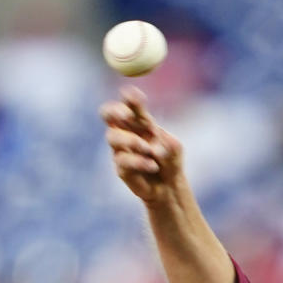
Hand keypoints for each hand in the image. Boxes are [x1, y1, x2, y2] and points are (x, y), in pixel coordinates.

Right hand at [100, 87, 182, 204]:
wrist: (169, 186)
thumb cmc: (170, 161)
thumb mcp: (175, 148)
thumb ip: (168, 141)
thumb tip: (154, 143)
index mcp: (138, 121)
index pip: (128, 104)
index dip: (128, 97)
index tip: (134, 95)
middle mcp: (125, 132)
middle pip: (107, 113)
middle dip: (114, 111)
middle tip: (127, 115)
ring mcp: (120, 149)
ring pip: (112, 136)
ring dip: (130, 140)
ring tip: (148, 149)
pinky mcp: (121, 168)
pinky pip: (123, 160)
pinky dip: (139, 162)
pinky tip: (153, 166)